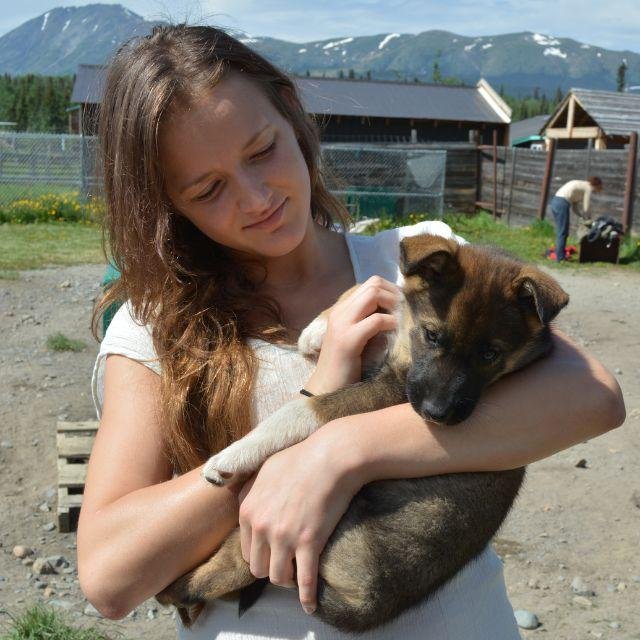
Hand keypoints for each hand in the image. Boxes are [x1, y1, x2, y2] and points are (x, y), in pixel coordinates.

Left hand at [237, 429, 362, 613]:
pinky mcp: (308, 543)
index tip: (273, 553)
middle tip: (287, 563)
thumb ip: (249, 489)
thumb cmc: (300, 458)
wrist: (330, 456)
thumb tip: (243, 500)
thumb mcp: (264, 469)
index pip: (246, 549)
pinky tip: (310, 605)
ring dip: (288, 579)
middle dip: (272, 567)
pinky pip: (305, 580)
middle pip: (259, 567)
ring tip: (298, 575)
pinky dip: (307, 597)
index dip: (261, 554)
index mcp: (247, 509)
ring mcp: (284, 536)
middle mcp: (261, 526)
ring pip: (278, 577)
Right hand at [305, 276, 400, 393]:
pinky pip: (376, 320)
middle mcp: (340, 311)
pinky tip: (394, 331)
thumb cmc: (345, 366)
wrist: (326, 388)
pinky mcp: (348, 339)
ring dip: (393, 304)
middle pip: (373, 284)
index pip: (370, 283)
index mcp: (342, 309)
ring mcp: (342, 324)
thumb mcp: (357, 336)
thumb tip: (396, 310)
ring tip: (400, 319)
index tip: (402, 305)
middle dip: (395, 294)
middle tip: (405, 310)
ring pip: (373, 295)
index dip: (391, 290)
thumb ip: (368, 321)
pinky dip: (390, 322)